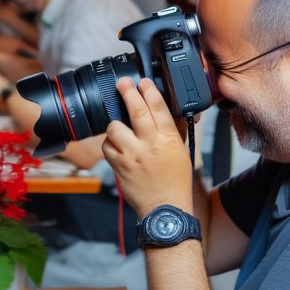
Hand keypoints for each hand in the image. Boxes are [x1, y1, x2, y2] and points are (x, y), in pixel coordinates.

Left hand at [101, 78, 195, 218]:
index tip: (143, 82)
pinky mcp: (119, 166)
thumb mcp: (181, 152)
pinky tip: (116, 146)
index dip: (149, 91)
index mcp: (169, 139)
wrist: (165, 208)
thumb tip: (168, 111)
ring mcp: (133, 155)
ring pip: (115, 128)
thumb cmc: (175, 181)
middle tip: (122, 83)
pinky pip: (107, 147)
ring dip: (115, 125)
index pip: (159, 108)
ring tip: (120, 128)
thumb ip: (173, 130)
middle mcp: (150, 145)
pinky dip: (109, 144)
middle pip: (136, 112)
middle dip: (127, 93)